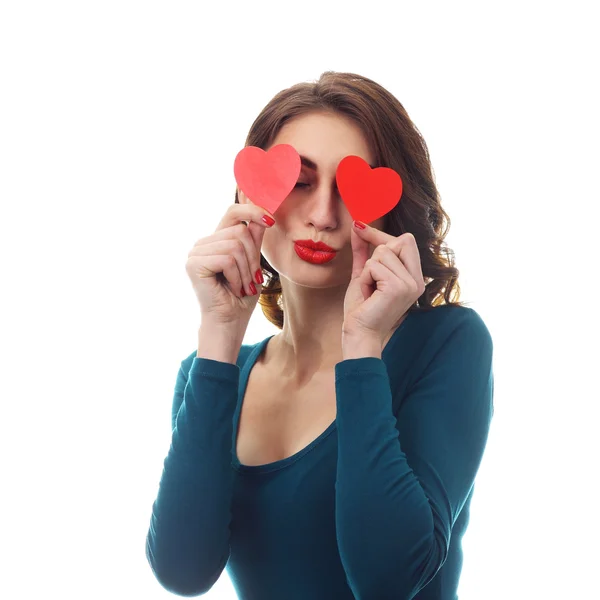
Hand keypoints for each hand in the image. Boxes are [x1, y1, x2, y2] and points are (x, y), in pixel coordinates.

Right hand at [185, 191, 274, 329]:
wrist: (229, 323)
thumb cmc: (241, 297)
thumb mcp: (253, 263)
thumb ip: (254, 239)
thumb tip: (263, 214)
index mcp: (216, 240)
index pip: (233, 212)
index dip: (252, 211)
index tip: (271, 221)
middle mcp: (203, 243)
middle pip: (239, 231)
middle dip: (253, 257)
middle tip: (252, 280)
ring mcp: (196, 253)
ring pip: (235, 245)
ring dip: (246, 270)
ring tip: (243, 286)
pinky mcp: (194, 264)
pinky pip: (227, 259)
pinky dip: (236, 276)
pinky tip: (233, 288)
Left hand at [342, 221, 425, 345]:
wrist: (359, 334)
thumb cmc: (362, 308)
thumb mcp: (364, 274)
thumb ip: (364, 250)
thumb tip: (358, 224)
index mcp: (415, 277)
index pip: (405, 240)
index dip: (380, 234)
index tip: (358, 228)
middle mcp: (417, 280)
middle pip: (399, 241)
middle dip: (376, 254)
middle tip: (369, 279)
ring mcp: (410, 284)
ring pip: (382, 253)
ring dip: (367, 271)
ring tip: (369, 291)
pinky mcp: (398, 288)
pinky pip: (373, 265)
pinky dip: (364, 279)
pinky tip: (368, 295)